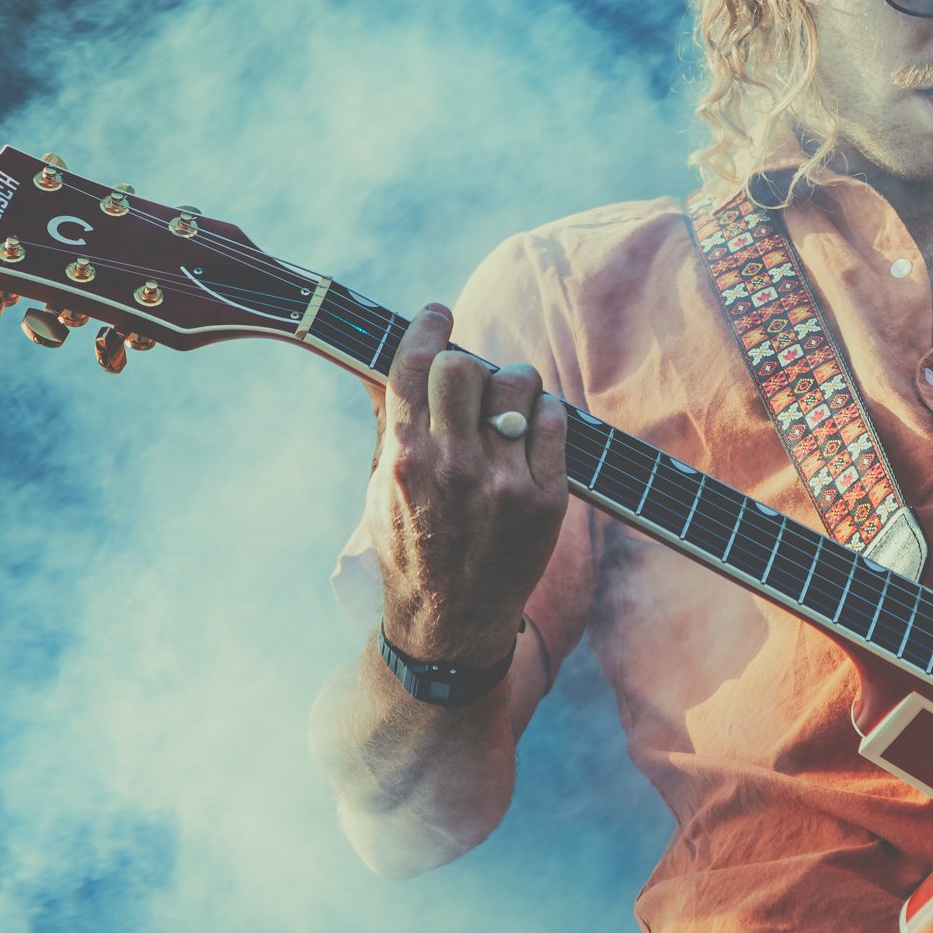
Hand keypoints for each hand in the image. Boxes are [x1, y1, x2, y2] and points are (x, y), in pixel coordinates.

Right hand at [369, 304, 567, 662]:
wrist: (451, 619)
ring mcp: (503, 483)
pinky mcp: (546, 499)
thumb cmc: (412, 545)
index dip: (428, 328)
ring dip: (513, 382)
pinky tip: (531, 428)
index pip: (415, 366)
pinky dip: (543, 414)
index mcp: (403, 458)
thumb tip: (380, 359)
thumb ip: (387, 422)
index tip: (438, 313)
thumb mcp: (379, 486)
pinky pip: (553, 422)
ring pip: (517, 385)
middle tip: (472, 379)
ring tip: (506, 403)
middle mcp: (453, 466)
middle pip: (465, 367)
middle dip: (468, 364)